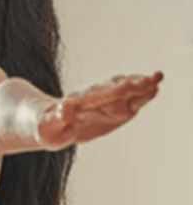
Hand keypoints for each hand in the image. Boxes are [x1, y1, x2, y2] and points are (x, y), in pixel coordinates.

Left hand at [38, 71, 162, 149]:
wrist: (52, 125)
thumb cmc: (47, 127)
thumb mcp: (47, 126)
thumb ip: (56, 117)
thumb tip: (62, 108)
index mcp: (77, 101)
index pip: (96, 95)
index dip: (111, 91)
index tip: (126, 85)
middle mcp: (95, 97)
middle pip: (114, 88)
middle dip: (131, 84)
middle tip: (149, 79)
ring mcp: (107, 101)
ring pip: (125, 91)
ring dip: (141, 85)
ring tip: (158, 78)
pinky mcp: (116, 108)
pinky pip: (130, 101)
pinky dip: (142, 96)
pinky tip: (155, 89)